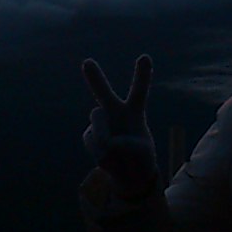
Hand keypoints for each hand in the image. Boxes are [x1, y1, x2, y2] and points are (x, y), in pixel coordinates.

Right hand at [82, 54, 159, 197]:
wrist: (126, 173)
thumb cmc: (140, 158)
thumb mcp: (142, 153)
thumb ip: (127, 145)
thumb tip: (106, 143)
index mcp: (134, 111)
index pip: (139, 91)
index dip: (142, 75)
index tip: (145, 57)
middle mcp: (115, 112)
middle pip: (103, 93)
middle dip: (95, 78)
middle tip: (87, 62)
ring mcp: (101, 124)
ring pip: (97, 120)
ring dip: (103, 134)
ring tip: (113, 149)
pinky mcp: (90, 136)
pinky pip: (93, 141)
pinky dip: (102, 154)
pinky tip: (108, 159)